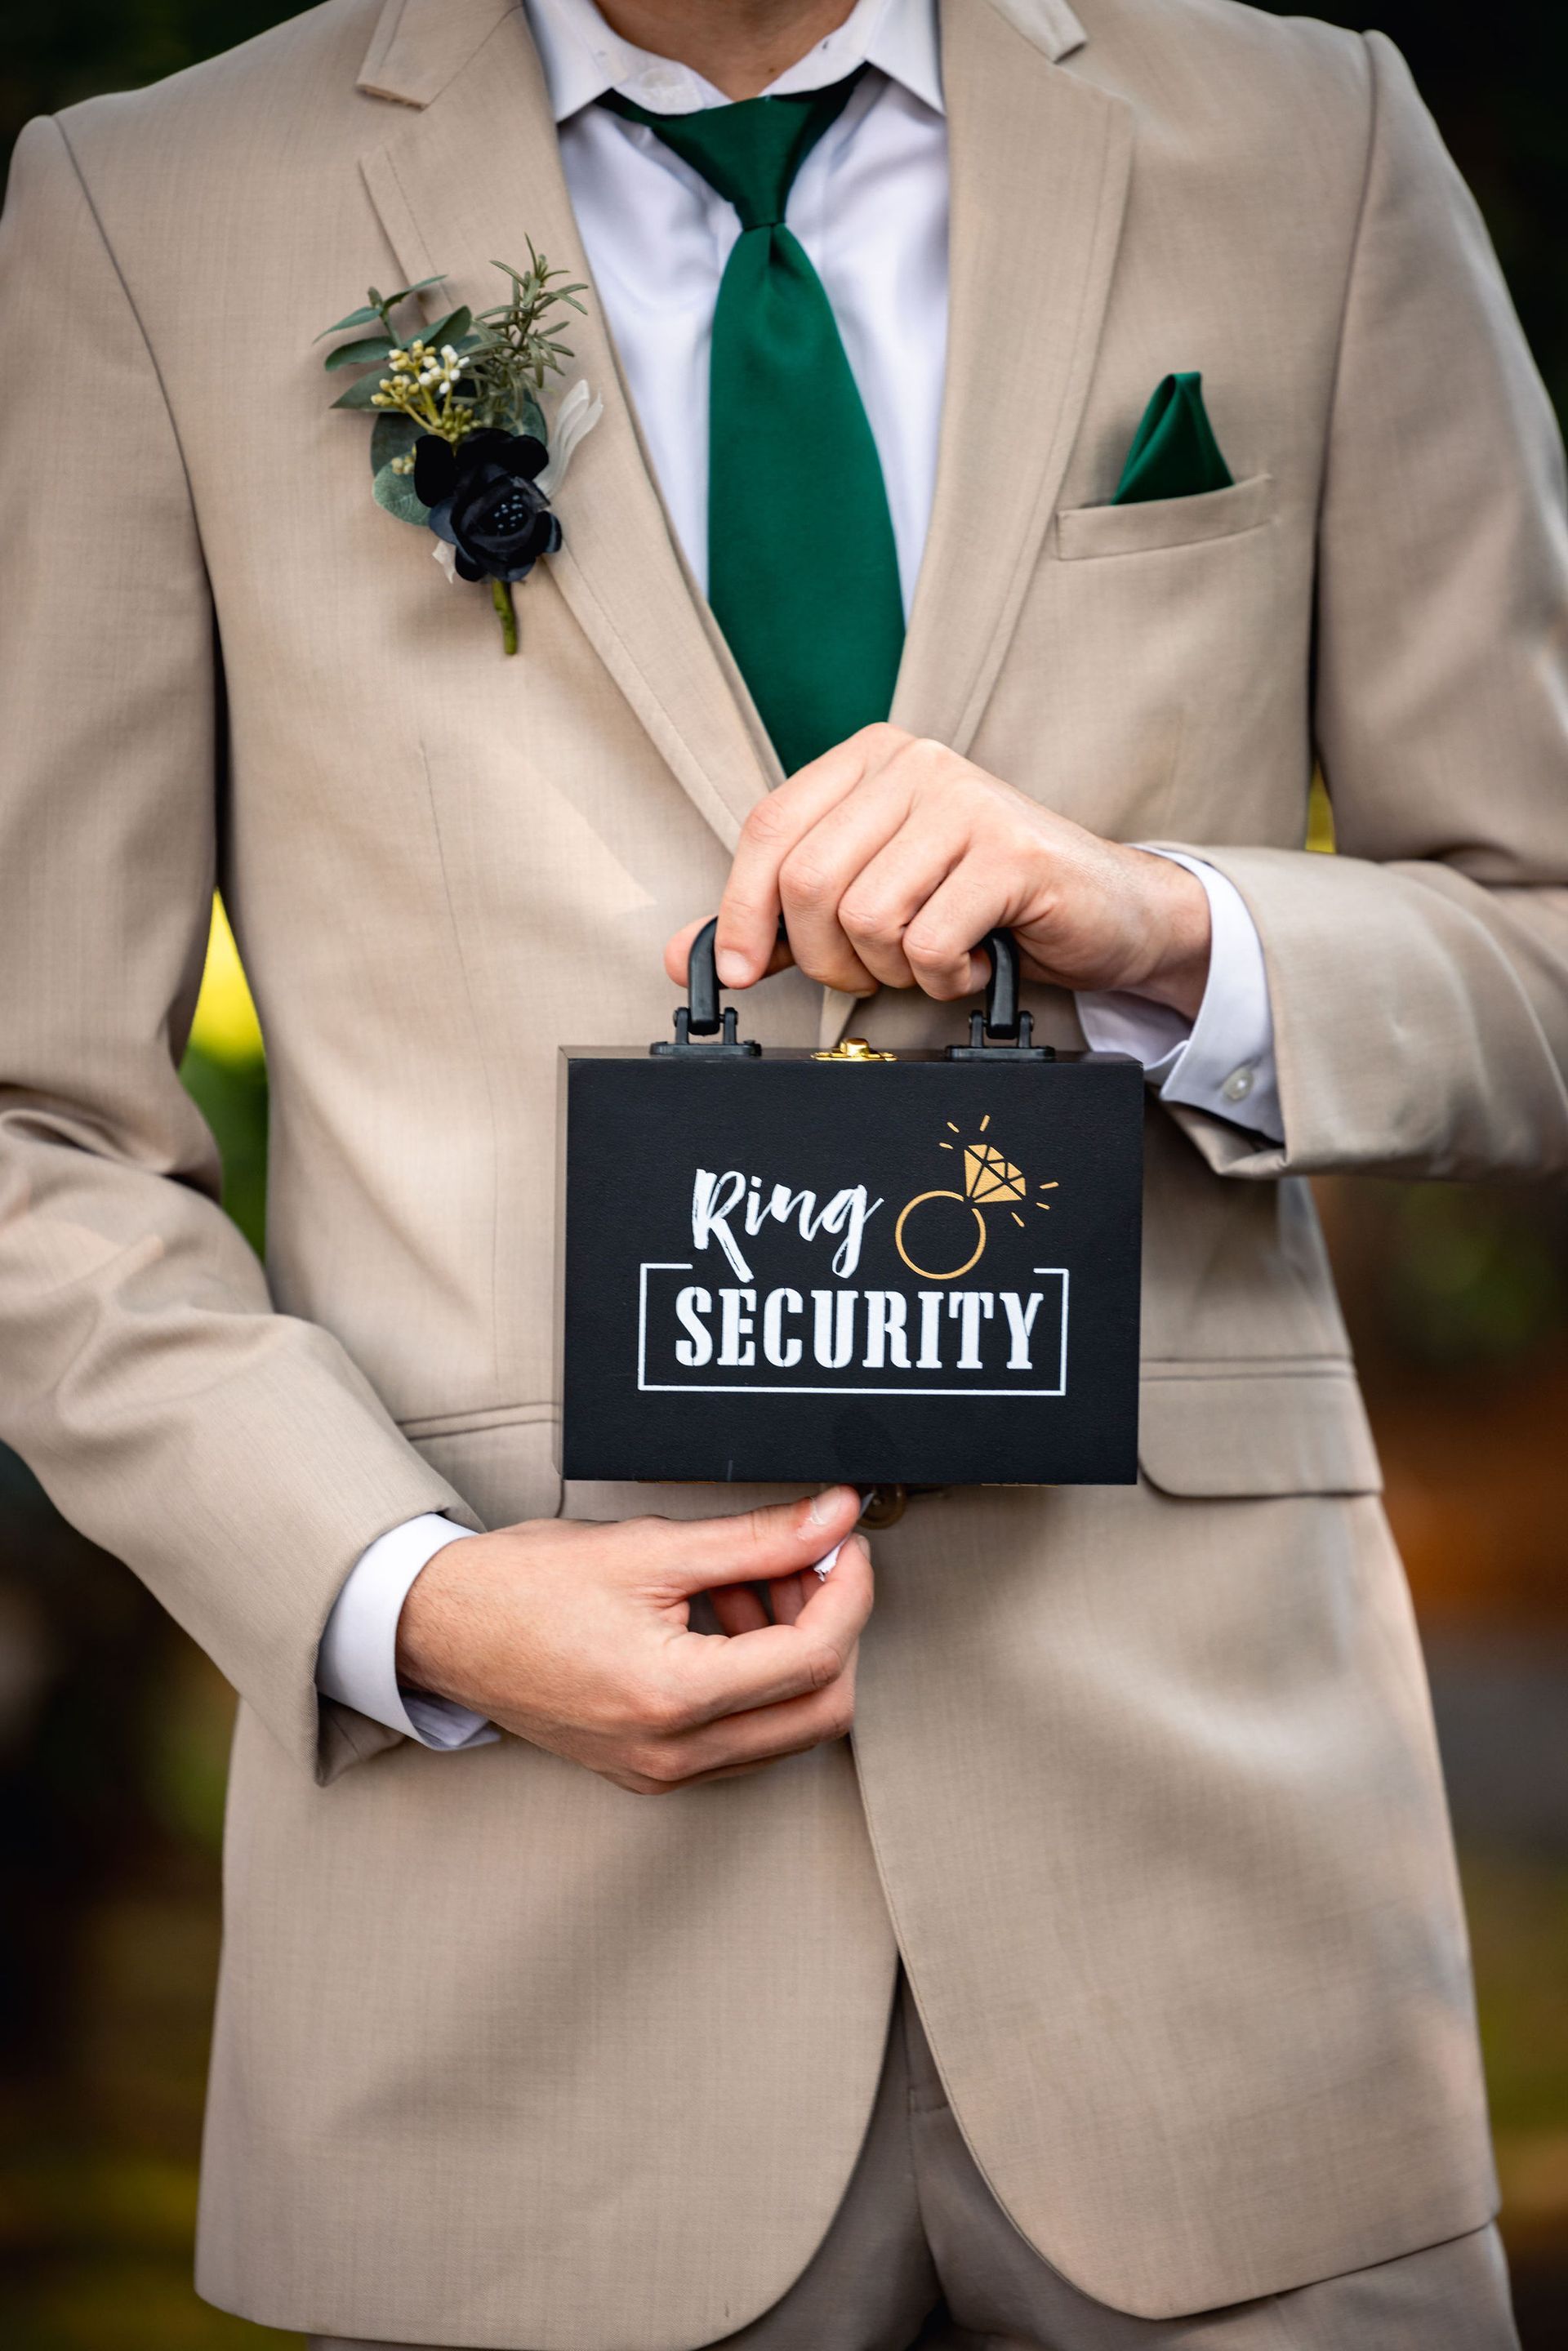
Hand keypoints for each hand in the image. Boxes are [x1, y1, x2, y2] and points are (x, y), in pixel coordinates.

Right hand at [395, 1487, 869, 1794]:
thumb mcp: (650, 1547)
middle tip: (805, 1562)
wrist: (443, 1629)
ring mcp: (663, 1769)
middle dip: (830, 1627)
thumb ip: (756, 1538)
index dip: (849, 1591)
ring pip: (787, 1725)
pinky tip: (723, 1616)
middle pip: (821, 1708)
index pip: (815, 1658)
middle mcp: (673, 1753)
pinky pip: (742, 1734)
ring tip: (748, 1580)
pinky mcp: (652, 1768)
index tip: (844, 1543)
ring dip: (792, 1650)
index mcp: (673, 1697)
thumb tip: (833, 1518)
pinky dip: (756, 1676)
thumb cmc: (524, 1587)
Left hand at [664, 724, 1211, 1018]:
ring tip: (931, 957)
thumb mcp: (873, 899)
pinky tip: (973, 962)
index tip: (742, 972)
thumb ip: (782, 923)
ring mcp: (965, 801)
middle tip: (871, 971)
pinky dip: (942, 978)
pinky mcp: (1012, 852)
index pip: (768, 829)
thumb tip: (685, 956)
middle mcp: (914, 763)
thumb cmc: (982, 902)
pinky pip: (928, 941)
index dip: (742, 912)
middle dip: (827, 956)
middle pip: (807, 881)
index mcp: (869, 760)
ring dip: (890, 969)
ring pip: (865, 916)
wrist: (1104, 911)